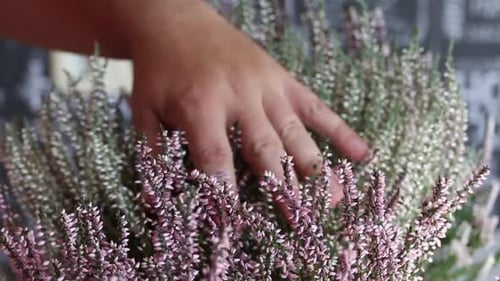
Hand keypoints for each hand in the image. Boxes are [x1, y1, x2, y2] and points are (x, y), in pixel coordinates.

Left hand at [128, 1, 369, 215]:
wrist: (176, 18)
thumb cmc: (160, 69)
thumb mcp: (144, 109)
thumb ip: (152, 155)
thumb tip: (156, 202)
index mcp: (200, 105)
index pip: (216, 159)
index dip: (225, 195)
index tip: (235, 226)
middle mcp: (239, 97)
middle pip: (265, 151)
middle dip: (281, 191)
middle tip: (298, 224)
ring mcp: (267, 86)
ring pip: (296, 134)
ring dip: (314, 170)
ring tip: (333, 202)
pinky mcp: (283, 78)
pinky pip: (316, 106)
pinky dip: (340, 131)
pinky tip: (361, 154)